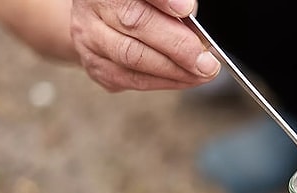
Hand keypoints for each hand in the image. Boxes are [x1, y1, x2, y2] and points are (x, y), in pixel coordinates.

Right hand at [70, 0, 220, 90]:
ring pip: (133, 58)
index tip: (187, 9)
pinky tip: (187, 78)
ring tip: (203, 71)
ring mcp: (90, 40)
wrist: (99, 20)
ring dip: (175, 69)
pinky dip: (165, 81)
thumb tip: (191, 13)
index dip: (163, 0)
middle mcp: (92, 9)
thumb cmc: (131, 4)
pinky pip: (133, 79)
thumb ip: (168, 2)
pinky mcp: (97, 67)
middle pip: (134, 24)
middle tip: (206, 58)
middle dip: (177, 45)